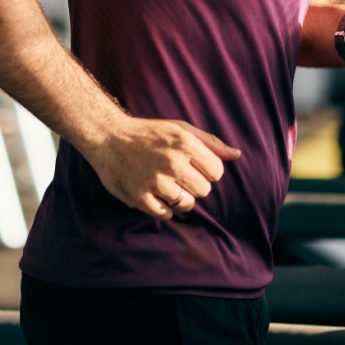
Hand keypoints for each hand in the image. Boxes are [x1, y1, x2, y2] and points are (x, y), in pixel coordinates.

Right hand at [80, 116, 241, 220]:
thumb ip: (210, 143)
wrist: (107, 137)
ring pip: (187, 205)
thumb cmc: (148, 133)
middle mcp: (172, 162)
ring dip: (180, 198)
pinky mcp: (139, 197)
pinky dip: (163, 208)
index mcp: (185, 143)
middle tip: (177, 175)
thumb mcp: (180, 129)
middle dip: (194, 185)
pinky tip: (155, 194)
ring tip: (166, 185)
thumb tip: (237, 155)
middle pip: (204, 191)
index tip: (193, 166)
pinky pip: (166, 214)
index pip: (217, 172)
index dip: (207, 171)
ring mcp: (155, 181)